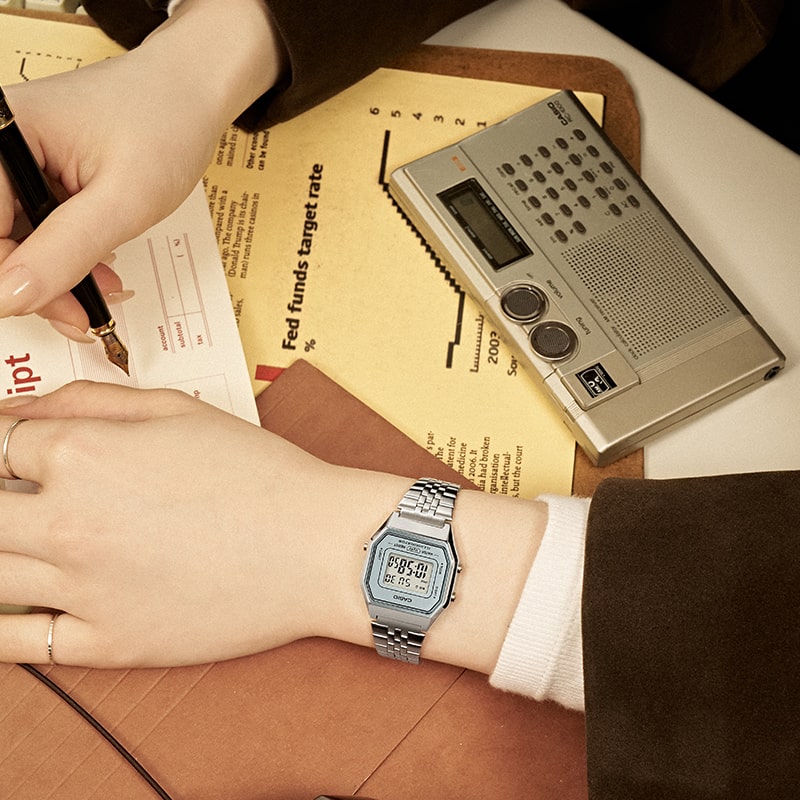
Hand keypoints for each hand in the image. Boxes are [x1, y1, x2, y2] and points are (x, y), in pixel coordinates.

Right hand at [0, 0, 284, 334]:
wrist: (191, 95)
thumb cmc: (165, 127)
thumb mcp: (122, 202)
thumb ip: (64, 252)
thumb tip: (8, 299)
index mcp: (0, 134)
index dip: (8, 278)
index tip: (50, 313)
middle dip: (35, 285)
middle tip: (82, 316)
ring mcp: (14, 160)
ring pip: (13, 240)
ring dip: (54, 278)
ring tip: (101, 294)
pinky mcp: (35, 174)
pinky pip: (34, 230)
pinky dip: (64, 260)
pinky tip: (97, 273)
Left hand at [0, 382, 387, 667]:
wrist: (318, 548)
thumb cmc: (261, 474)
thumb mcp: (179, 409)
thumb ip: (90, 399)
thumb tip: (21, 412)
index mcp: (82, 455)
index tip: (8, 453)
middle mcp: (67, 523)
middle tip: (17, 500)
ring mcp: (82, 590)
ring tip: (21, 543)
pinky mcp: (106, 643)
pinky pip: (15, 643)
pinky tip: (9, 605)